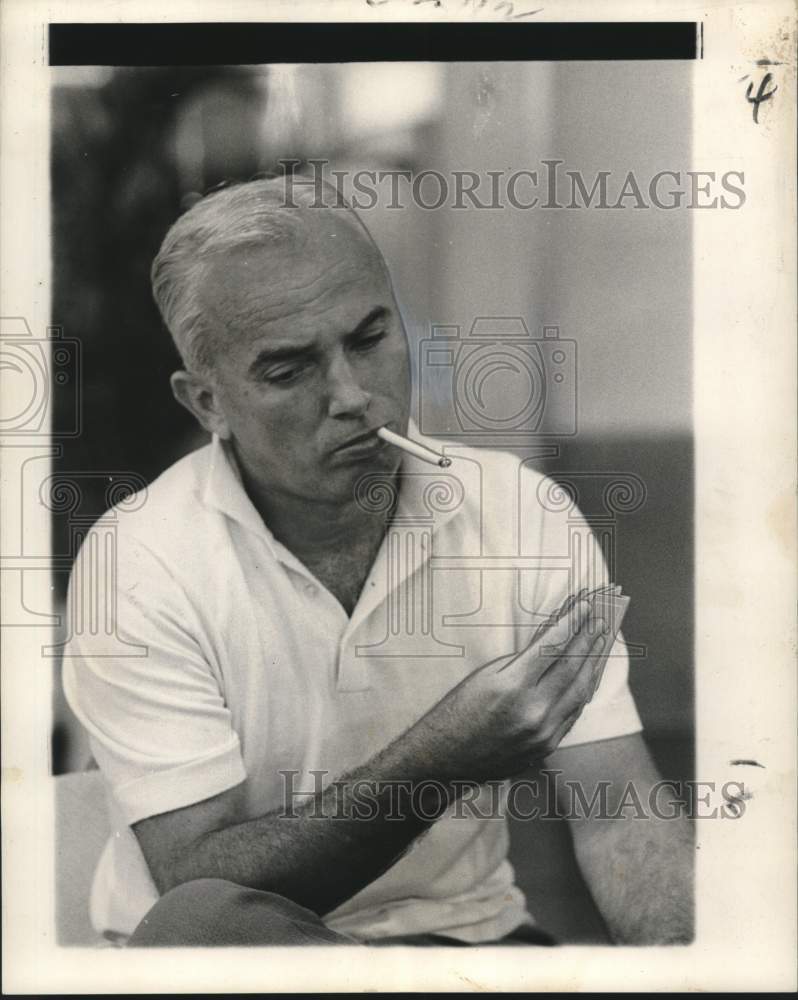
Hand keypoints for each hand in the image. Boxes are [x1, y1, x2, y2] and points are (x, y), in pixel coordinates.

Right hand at [415, 598, 608, 782]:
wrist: (444, 759)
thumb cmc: (458, 711)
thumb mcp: (485, 675)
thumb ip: (522, 659)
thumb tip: (553, 639)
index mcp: (513, 687)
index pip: (553, 646)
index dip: (573, 623)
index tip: (585, 607)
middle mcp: (533, 711)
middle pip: (572, 667)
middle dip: (588, 639)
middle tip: (600, 620)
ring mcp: (544, 733)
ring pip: (580, 692)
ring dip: (593, 664)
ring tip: (601, 643)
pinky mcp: (547, 747)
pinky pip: (573, 714)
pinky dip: (582, 691)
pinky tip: (587, 676)